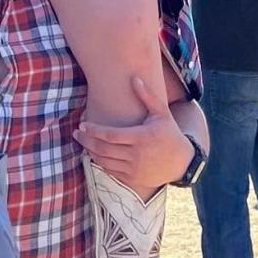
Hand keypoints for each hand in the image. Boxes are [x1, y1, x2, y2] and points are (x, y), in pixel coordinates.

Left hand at [74, 76, 193, 196]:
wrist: (181, 162)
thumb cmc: (169, 133)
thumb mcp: (161, 113)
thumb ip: (147, 96)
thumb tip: (135, 78)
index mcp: (141, 137)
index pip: (110, 135)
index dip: (94, 131)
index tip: (82, 125)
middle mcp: (136, 155)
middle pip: (103, 149)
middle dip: (86, 141)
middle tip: (76, 134)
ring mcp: (134, 169)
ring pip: (105, 161)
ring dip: (90, 152)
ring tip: (82, 142)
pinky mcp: (133, 179)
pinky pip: (111, 171)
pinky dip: (100, 163)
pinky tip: (94, 154)